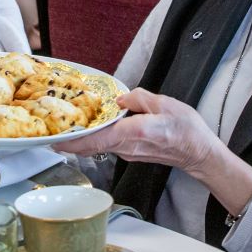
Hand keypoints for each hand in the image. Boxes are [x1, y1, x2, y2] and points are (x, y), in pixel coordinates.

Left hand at [54, 88, 220, 173]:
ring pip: (98, 146)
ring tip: (67, 126)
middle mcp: (128, 146)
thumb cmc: (187, 130)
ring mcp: (129, 153)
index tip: (56, 139)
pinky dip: (95, 138)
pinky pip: (108, 146)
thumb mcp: (166, 104)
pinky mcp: (131, 153)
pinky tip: (91, 128)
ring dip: (82, 139)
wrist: (199, 153)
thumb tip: (121, 99)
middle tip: (51, 132)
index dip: (74, 141)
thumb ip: (140, 98)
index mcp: (135, 132)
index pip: (98, 139)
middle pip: (92, 146)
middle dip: (70, 141)